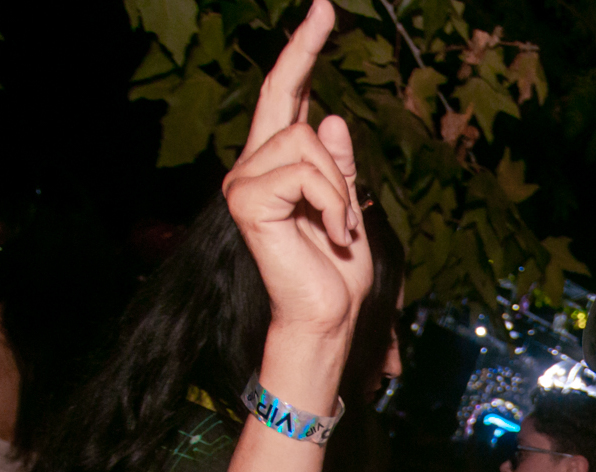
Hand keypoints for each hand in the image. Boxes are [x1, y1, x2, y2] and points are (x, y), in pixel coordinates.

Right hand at [221, 0, 373, 341]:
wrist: (328, 316)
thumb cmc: (338, 272)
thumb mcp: (350, 206)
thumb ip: (340, 165)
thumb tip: (334, 118)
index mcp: (278, 164)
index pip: (287, 95)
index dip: (303, 51)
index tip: (324, 10)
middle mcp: (252, 166)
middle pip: (289, 104)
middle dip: (311, 78)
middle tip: (331, 85)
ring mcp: (244, 181)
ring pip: (306, 143)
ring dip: (338, 187)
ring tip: (338, 227)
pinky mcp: (246, 199)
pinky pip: (305, 172)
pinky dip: (331, 201)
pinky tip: (332, 233)